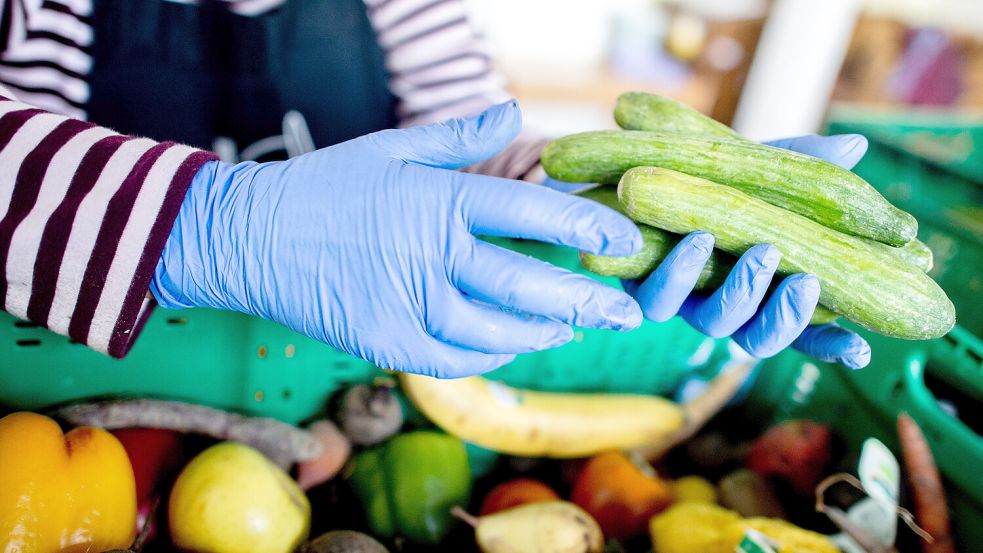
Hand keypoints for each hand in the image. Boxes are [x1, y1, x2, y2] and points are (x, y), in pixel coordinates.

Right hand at [151, 102, 642, 377]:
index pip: (530, 214)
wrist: (248, 237)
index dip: (586, 227)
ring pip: (494, 333)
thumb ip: (458, 138)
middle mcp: (428, 255)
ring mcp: (405, 304)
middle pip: (525, 286)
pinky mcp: (384, 342)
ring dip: (541, 334)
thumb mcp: (390, 148)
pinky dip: (490, 356)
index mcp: (437, 201)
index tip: (625, 239)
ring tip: (570, 329)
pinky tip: (511, 345)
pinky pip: (453, 359)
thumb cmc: (324, 187)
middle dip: (586, 302)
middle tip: (628, 312)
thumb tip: (513, 113)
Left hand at [625, 134, 871, 368]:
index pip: (804, 330)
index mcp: (763, 288)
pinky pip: (656, 301)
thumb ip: (800, 166)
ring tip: (759, 252)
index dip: (832, 346)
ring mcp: (684, 302)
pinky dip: (677, 275)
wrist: (630, 175)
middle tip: (806, 280)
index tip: (860, 351)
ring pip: (714, 324)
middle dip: (786, 317)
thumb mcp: (756, 169)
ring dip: (740, 293)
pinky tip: (696, 240)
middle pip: (760, 338)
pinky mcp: (639, 289)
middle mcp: (725, 304)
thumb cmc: (705, 179)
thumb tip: (854, 147)